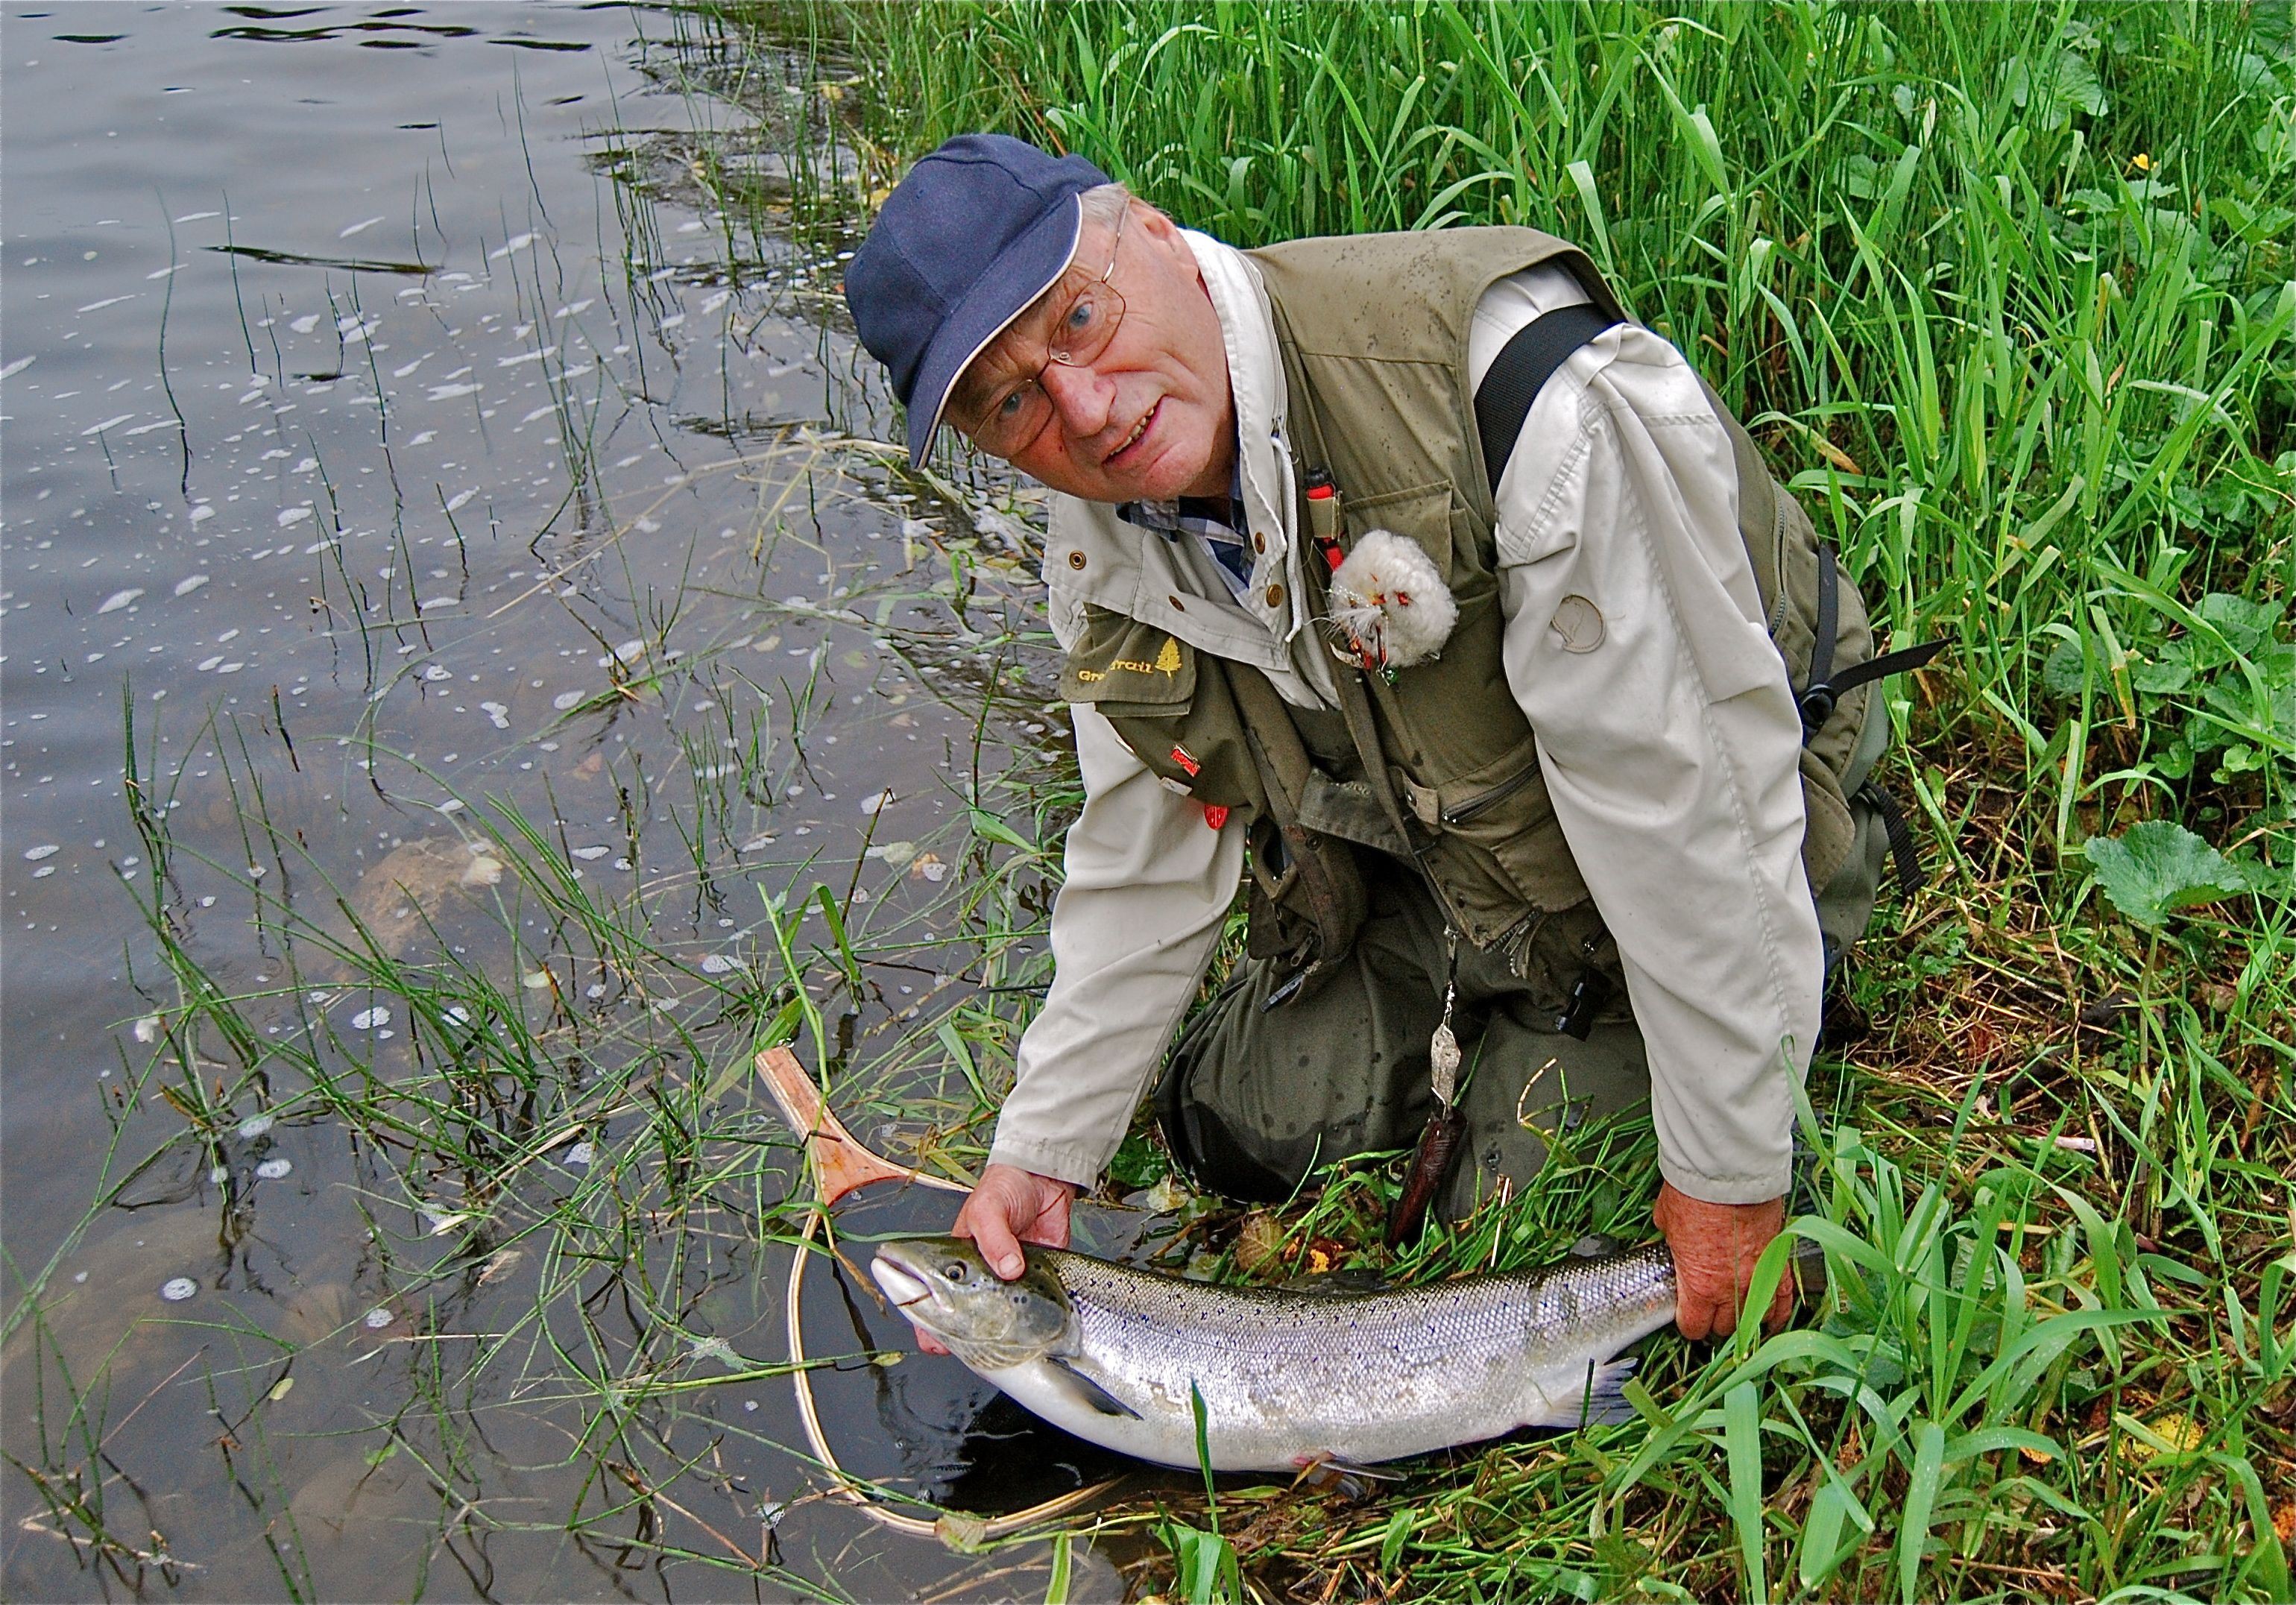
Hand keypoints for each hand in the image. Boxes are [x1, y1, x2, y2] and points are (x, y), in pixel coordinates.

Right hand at [911, 1164, 1077, 1355]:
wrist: (1044, 1178)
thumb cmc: (1004, 1188)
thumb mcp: (988, 1208)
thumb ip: (994, 1238)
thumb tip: (1007, 1269)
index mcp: (957, 1260)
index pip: (934, 1295)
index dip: (930, 1321)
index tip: (934, 1342)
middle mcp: (980, 1276)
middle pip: (964, 1313)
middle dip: (960, 1335)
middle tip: (963, 1350)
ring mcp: (1007, 1281)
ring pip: (998, 1317)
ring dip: (997, 1334)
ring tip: (996, 1350)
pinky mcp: (1036, 1281)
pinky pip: (1031, 1308)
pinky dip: (1032, 1322)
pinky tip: (1032, 1336)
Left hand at [1652, 1181, 1792, 1340]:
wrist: (1730, 1174)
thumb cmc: (1695, 1194)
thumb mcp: (1666, 1222)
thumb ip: (1668, 1243)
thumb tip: (1664, 1244)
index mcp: (1699, 1285)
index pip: (1694, 1327)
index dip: (1688, 1323)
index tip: (1686, 1315)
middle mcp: (1731, 1290)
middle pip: (1725, 1327)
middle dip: (1714, 1321)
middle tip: (1709, 1310)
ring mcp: (1758, 1279)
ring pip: (1754, 1319)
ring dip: (1744, 1320)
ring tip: (1738, 1317)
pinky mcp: (1779, 1265)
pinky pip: (1783, 1302)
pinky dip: (1778, 1314)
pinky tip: (1773, 1321)